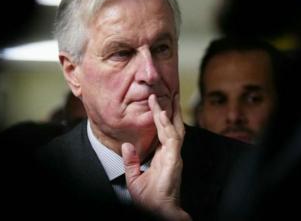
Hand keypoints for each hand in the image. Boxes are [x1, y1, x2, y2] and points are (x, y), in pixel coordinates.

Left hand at [122, 94, 190, 220]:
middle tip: (172, 92)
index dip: (162, 116)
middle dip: (173, 109)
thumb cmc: (149, 199)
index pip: (164, 131)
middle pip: (174, 126)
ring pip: (174, 129)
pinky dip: (166, 126)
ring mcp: (174, 156)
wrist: (156, 211)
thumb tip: (126, 146)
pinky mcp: (174, 160)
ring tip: (164, 98)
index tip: (158, 102)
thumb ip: (131, 161)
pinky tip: (161, 115)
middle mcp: (171, 153)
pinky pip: (171, 138)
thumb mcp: (134, 177)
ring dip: (168, 113)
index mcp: (164, 156)